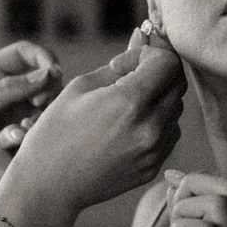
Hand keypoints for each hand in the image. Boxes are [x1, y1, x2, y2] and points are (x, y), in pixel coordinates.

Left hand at [0, 40, 61, 207]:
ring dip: (38, 116)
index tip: (54, 73)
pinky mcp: (13, 141)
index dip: (43, 58)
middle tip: (40, 104)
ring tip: (22, 129)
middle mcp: (1, 92)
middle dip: (47, 89)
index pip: (25, 53)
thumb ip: (8, 90)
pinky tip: (10, 145)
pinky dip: (28, 136)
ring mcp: (9, 117)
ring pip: (42, 108)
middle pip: (41, 79)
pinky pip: (33, 132)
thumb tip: (46, 74)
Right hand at [8, 28, 186, 223]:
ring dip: (158, 99)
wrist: (49, 185)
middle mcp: (150, 127)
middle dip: (158, 73)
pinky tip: (126, 128)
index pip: (169, 62)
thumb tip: (142, 41)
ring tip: (123, 107)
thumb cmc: (56, 132)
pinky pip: (169, 133)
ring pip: (175, 109)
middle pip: (177, 84)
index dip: (152, 54)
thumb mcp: (81, 87)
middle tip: (129, 78)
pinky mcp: (153, 167)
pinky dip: (156, 123)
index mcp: (130, 102)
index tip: (131, 61)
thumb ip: (119, 64)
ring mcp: (155, 150)